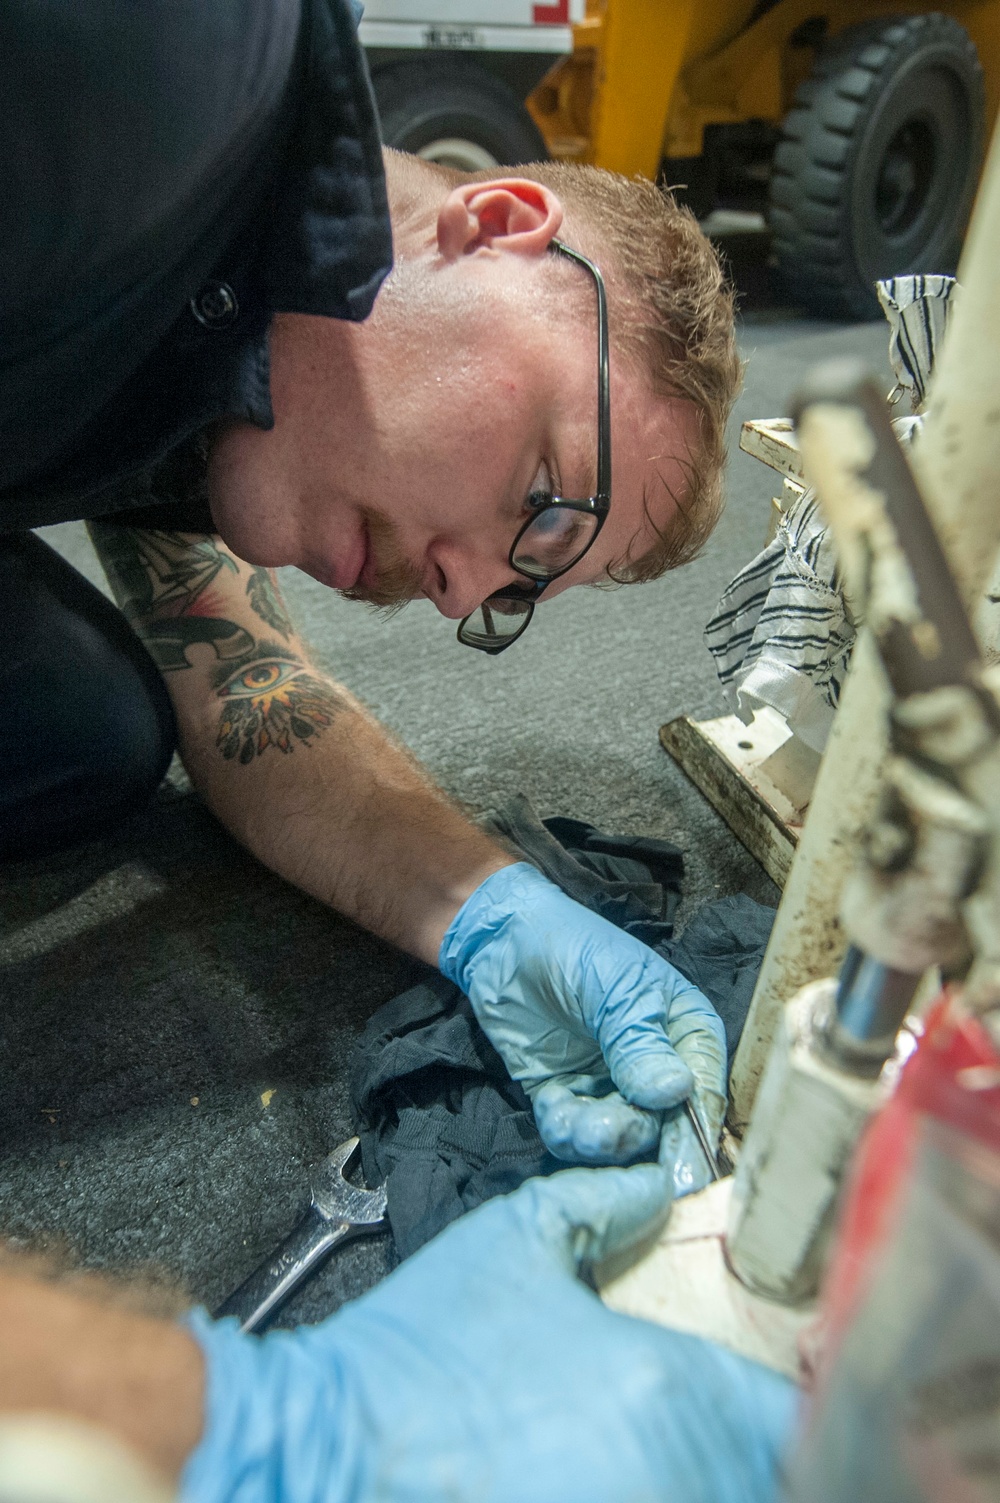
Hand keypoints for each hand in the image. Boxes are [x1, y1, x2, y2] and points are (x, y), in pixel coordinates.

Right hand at [184, 1166, 794, 1502]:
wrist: (331, 1447)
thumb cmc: (423, 1347)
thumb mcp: (509, 1240)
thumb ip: (597, 1204)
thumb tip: (655, 1189)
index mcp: (671, 1384)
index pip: (791, 1420)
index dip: (795, 1411)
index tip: (777, 1405)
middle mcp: (679, 1472)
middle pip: (773, 1482)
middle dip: (754, 1462)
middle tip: (726, 1439)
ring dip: (715, 1483)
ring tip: (659, 1460)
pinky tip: (608, 1485)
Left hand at [439, 863, 726, 1184]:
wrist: (504, 942)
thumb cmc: (575, 948)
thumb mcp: (616, 987)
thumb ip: (641, 1041)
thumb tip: (674, 1093)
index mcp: (687, 1031)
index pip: (704, 1088)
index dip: (696, 1127)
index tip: (684, 1165)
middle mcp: (656, 1065)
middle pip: (662, 1122)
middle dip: (635, 1133)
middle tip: (607, 1135)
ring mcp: (610, 1084)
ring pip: (618, 1133)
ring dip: (599, 1137)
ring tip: (578, 1127)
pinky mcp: (567, 1095)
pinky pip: (574, 1130)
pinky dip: (566, 1131)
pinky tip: (554, 1110)